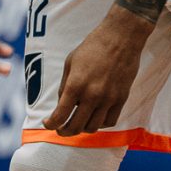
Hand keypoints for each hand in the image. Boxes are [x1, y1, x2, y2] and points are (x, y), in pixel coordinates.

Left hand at [44, 6, 152, 135]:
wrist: (120, 38)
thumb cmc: (92, 47)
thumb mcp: (70, 63)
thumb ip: (65, 85)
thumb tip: (62, 103)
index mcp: (75, 85)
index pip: (60, 115)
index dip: (51, 124)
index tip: (48, 124)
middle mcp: (91, 96)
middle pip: (76, 126)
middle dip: (64, 131)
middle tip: (61, 129)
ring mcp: (108, 99)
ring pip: (93, 127)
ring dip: (82, 129)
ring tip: (77, 123)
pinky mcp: (121, 99)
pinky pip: (110, 121)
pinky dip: (100, 123)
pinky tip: (95, 117)